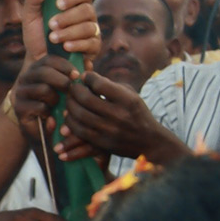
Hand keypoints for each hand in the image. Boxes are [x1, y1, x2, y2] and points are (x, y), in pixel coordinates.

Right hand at [12, 54, 77, 136]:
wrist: (42, 131)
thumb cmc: (58, 106)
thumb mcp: (69, 89)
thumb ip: (77, 76)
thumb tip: (89, 63)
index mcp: (37, 69)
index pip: (48, 59)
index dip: (65, 66)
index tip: (77, 75)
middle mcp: (25, 77)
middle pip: (44, 72)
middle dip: (62, 81)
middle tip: (70, 90)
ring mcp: (20, 93)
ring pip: (43, 89)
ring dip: (56, 99)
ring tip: (58, 106)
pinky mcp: (19, 108)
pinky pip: (40, 106)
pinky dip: (49, 113)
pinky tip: (51, 117)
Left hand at [22, 0, 99, 68]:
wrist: (37, 58)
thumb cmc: (37, 34)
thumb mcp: (29, 17)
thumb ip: (32, 0)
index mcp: (75, 3)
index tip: (58, 4)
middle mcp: (87, 15)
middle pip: (87, 10)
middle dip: (67, 17)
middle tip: (51, 25)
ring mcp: (92, 31)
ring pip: (89, 27)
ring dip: (69, 32)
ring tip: (52, 38)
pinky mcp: (93, 48)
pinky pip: (92, 43)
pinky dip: (77, 44)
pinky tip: (66, 47)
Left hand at [61, 71, 187, 162]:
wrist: (149, 142)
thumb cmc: (136, 113)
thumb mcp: (130, 94)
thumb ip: (110, 85)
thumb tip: (84, 77)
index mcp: (127, 100)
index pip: (99, 84)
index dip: (88, 78)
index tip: (84, 77)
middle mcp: (119, 115)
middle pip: (85, 99)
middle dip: (74, 90)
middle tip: (73, 88)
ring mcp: (109, 131)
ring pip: (79, 115)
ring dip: (70, 105)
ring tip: (71, 101)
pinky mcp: (102, 143)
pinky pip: (79, 131)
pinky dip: (70, 121)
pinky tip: (70, 116)